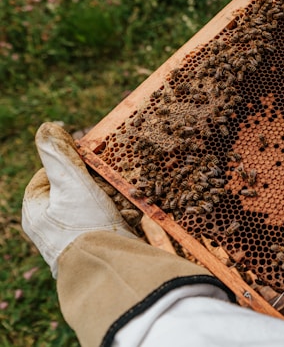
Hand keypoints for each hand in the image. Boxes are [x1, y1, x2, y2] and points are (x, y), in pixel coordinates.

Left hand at [22, 122, 136, 277]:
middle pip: (77, 188)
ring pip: (96, 204)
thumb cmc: (87, 225)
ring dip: (114, 198)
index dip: (76, 163)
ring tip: (126, 199)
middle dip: (100, 182)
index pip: (52, 173)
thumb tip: (47, 126)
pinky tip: (133, 215)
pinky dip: (122, 215)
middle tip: (114, 181)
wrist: (111, 270)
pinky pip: (109, 222)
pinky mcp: (96, 248)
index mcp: (35, 209)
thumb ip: (58, 153)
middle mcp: (49, 226)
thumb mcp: (71, 181)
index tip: (96, 161)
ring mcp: (73, 239)